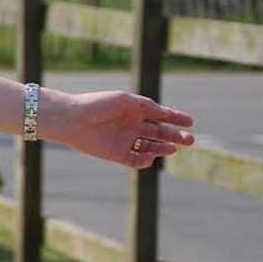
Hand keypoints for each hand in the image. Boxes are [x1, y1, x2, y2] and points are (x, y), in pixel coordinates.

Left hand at [47, 90, 194, 169]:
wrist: (72, 119)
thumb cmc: (98, 104)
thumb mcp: (125, 101)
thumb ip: (146, 107)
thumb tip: (165, 114)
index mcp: (135, 110)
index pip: (161, 115)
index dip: (176, 118)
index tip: (190, 121)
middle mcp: (132, 126)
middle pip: (159, 133)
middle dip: (175, 136)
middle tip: (190, 140)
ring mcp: (125, 141)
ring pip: (150, 148)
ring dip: (163, 149)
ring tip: (173, 149)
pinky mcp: (117, 154)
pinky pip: (136, 160)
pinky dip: (145, 160)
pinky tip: (150, 156)